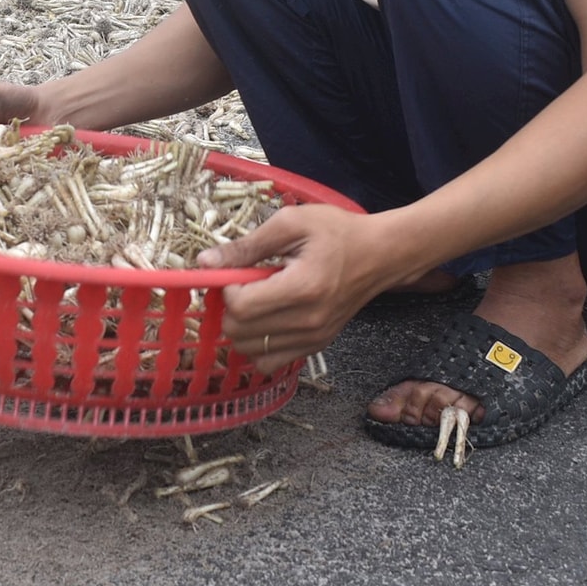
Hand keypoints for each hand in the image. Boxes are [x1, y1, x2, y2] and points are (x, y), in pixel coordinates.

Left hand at [198, 203, 410, 374]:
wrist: (380, 255)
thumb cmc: (337, 232)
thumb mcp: (291, 223)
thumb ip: (247, 245)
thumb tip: (205, 262)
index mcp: (302, 288)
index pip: (241, 306)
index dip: (228, 287)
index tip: (239, 270)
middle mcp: (308, 321)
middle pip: (240, 332)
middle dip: (231, 307)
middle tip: (244, 284)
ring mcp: (313, 338)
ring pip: (250, 351)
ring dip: (242, 326)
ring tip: (257, 299)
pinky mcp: (316, 346)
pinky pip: (270, 362)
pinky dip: (259, 344)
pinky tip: (267, 318)